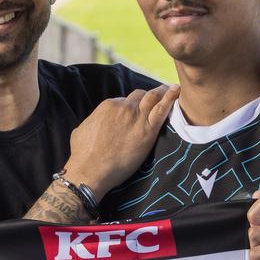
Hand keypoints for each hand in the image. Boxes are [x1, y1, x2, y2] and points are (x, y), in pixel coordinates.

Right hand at [65, 84, 179, 199]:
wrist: (91, 170)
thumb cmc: (83, 154)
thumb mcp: (82, 129)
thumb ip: (93, 121)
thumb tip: (95, 121)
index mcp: (108, 106)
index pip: (125, 100)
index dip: (131, 105)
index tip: (136, 110)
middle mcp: (124, 108)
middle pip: (141, 96)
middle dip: (148, 96)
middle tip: (157, 96)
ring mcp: (137, 118)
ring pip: (153, 98)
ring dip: (162, 92)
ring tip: (171, 89)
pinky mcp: (148, 131)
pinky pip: (162, 110)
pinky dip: (171, 98)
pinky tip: (176, 91)